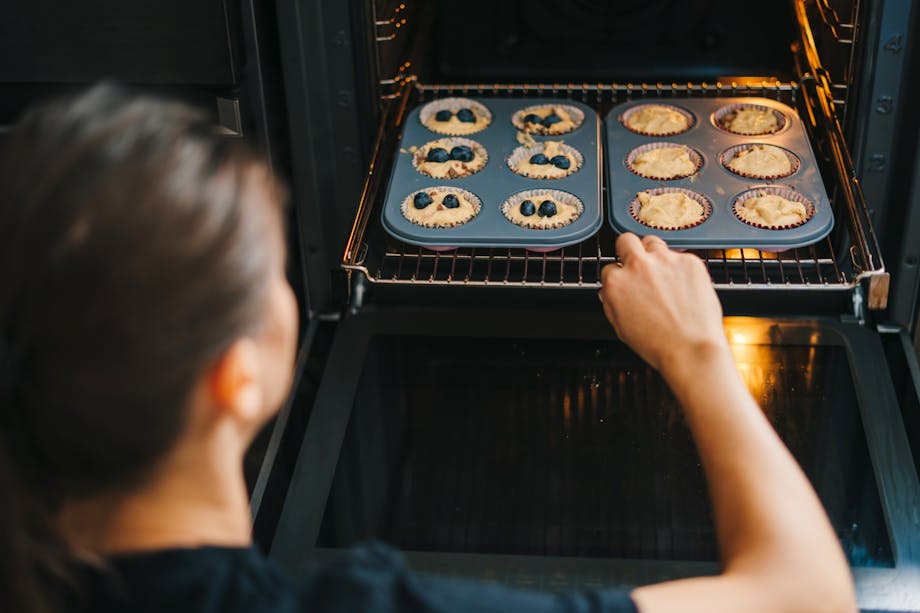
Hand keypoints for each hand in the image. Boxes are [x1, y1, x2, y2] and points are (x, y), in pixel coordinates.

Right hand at [599, 233, 726, 372]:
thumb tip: (611, 292)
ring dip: (654, 254)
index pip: (610, 268)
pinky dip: (681, 267)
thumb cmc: (658, 345)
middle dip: (628, 250)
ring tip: (662, 274)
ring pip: (653, 242)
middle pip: (626, 240)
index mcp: (617, 283)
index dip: (618, 276)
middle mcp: (638, 266)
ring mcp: (665, 261)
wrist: (691, 349)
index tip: (626, 282)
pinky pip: (680, 256)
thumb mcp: (621, 327)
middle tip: (637, 263)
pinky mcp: (689, 261)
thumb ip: (612, 303)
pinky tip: (684, 285)